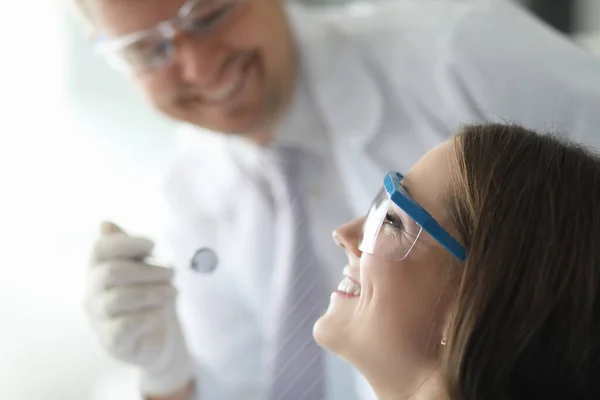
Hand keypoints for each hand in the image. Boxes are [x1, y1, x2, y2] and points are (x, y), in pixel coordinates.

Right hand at [85, 222, 193, 396]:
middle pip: (111, 272)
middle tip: (171, 273)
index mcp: (98, 271)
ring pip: (119, 298)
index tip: (153, 245)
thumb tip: (105, 223)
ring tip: (172, 292)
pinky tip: (161, 313)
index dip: (127, 242)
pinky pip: (128, 325)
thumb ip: (129, 250)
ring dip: (153, 292)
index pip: (99, 249)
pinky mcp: (111, 342)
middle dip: (147, 270)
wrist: (160, 339)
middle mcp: (92, 294)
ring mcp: (99, 319)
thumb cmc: (150, 299)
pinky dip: (150, 316)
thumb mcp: (144, 270)